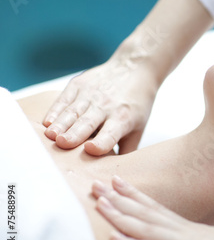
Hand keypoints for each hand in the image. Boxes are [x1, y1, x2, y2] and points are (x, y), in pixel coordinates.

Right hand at [43, 60, 158, 154]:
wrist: (135, 67)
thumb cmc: (137, 103)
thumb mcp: (139, 126)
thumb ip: (128, 148)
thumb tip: (117, 172)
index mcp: (124, 118)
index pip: (112, 133)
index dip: (102, 142)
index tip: (91, 149)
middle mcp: (107, 105)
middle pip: (89, 122)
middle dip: (75, 133)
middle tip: (63, 144)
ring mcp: (92, 93)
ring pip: (73, 111)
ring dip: (61, 124)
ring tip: (50, 136)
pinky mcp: (79, 84)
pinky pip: (65, 99)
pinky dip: (55, 110)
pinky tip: (47, 122)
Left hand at [91, 176, 213, 239]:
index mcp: (194, 231)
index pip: (159, 210)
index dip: (136, 197)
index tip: (117, 184)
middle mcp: (190, 232)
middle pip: (149, 213)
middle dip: (120, 199)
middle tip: (97, 184)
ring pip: (150, 227)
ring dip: (122, 216)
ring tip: (99, 204)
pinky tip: (118, 238)